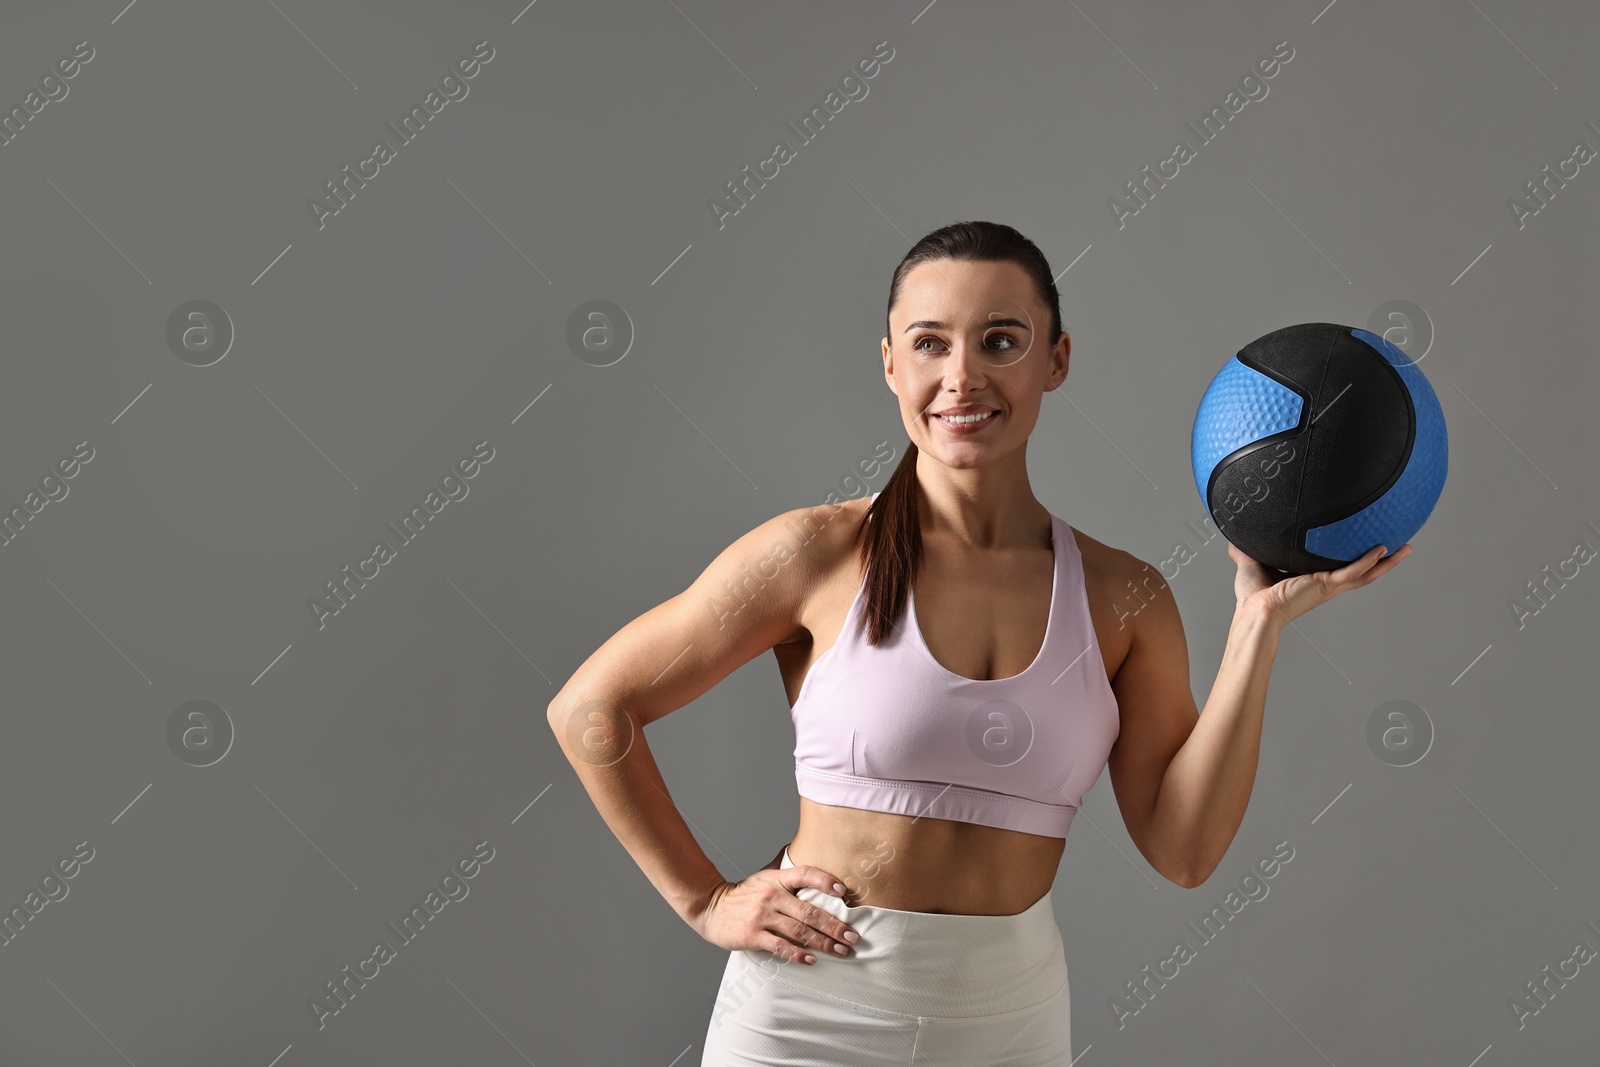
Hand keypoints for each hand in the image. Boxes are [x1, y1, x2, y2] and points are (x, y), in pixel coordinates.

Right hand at [690, 866, 859, 964]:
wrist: (710, 907)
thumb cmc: (743, 895)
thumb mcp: (764, 877)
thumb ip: (786, 873)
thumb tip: (811, 861)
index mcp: (776, 879)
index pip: (805, 874)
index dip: (825, 881)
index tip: (844, 892)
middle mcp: (771, 896)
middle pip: (809, 910)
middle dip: (834, 925)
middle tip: (853, 936)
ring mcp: (762, 916)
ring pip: (799, 931)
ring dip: (824, 942)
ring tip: (841, 951)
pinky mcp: (753, 935)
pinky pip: (780, 946)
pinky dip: (798, 954)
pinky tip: (812, 960)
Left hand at [1230, 541, 1412, 626]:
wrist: (1253, 612)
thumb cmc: (1253, 596)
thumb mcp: (1250, 564)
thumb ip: (1244, 550)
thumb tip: (1233, 536)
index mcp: (1314, 580)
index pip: (1342, 568)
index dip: (1359, 558)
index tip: (1372, 546)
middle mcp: (1326, 584)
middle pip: (1364, 571)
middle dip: (1385, 561)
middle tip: (1404, 546)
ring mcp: (1328, 585)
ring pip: (1366, 572)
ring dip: (1387, 561)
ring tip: (1406, 547)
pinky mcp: (1324, 585)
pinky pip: (1352, 572)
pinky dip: (1367, 561)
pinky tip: (1381, 550)